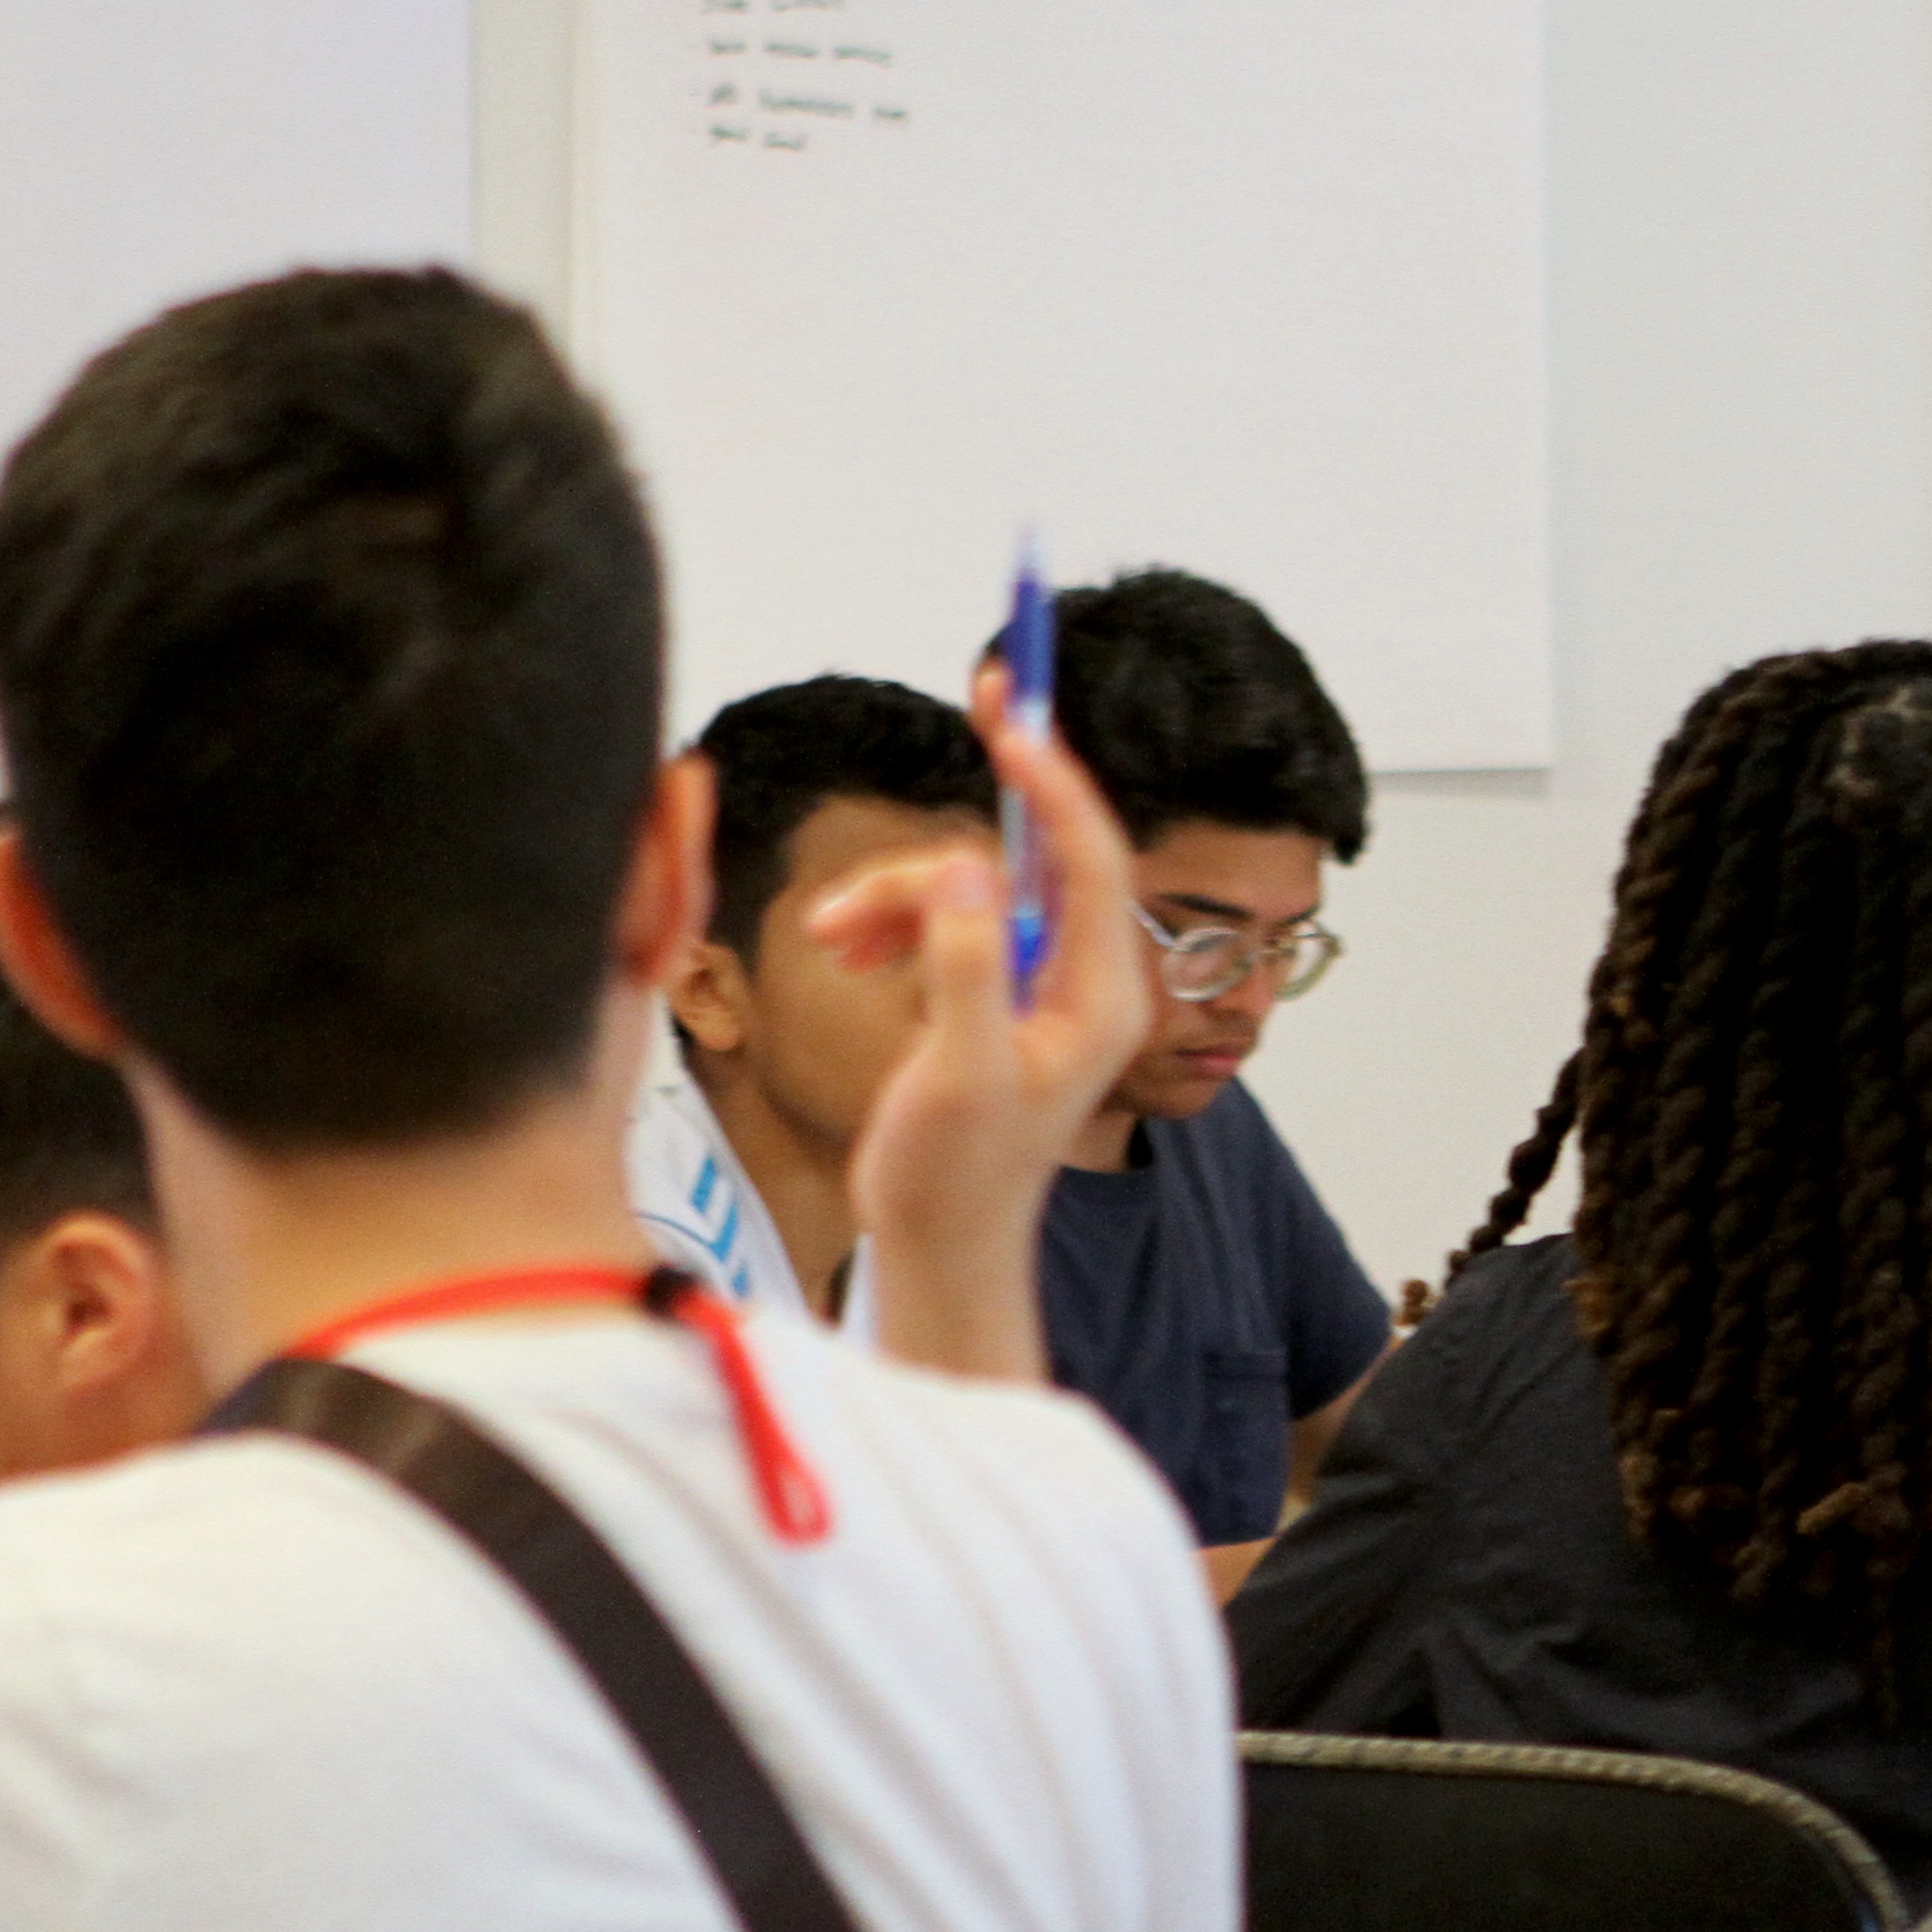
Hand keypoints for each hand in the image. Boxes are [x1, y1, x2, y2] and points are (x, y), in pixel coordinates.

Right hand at [818, 677, 1155, 1381]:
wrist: (941, 1245)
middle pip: (1040, 850)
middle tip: (988, 686)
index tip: (1017, 716)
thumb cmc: (954, 1178)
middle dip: (984, 797)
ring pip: (975, 884)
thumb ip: (966, 970)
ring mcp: (1043, 983)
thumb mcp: (958, 1074)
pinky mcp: (998, 992)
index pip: (1091, 855)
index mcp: (1101, 994)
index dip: (1055, 777)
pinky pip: (952, 920)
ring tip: (831, 938)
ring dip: (900, 891)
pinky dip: (897, 921)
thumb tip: (965, 866)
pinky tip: (850, 950)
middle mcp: (1085, 978)